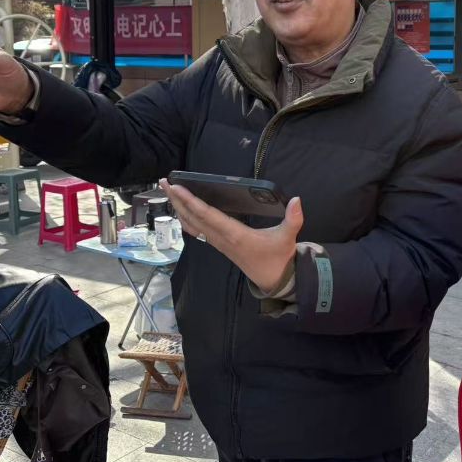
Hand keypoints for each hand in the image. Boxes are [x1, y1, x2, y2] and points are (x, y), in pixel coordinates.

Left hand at [160, 179, 303, 293]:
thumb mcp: (288, 238)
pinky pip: (197, 230)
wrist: (274, 279)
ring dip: (179, 208)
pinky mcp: (219, 244)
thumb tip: (297, 199)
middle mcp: (222, 239)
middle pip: (193, 217)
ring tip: (169, 192)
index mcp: (235, 235)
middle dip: (177, 200)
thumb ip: (294, 219)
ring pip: (192, 224)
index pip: (208, 215)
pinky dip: (187, 218)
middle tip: (164, 182)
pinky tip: (183, 210)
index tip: (178, 187)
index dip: (191, 201)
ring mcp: (218, 243)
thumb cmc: (278, 257)